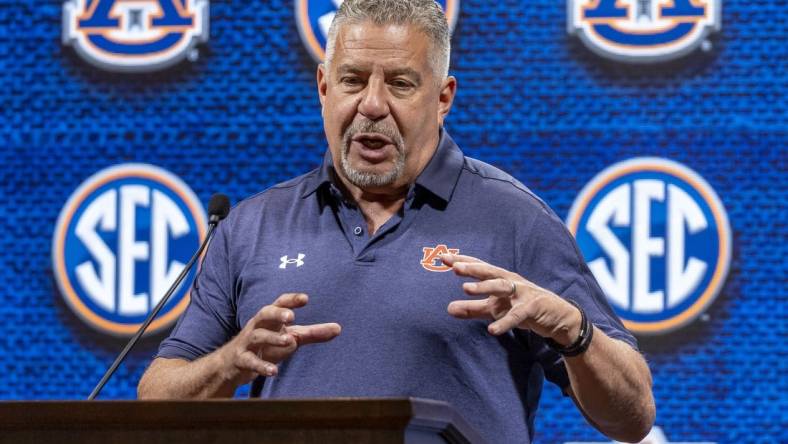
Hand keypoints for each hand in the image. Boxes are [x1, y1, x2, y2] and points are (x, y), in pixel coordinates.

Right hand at [217, 293, 340, 385]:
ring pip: (257, 336)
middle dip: (277, 313)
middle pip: (264, 313)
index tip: (305, 299)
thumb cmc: (266, 347)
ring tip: (289, 341)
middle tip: (291, 316)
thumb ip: (312, 333)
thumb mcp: (290, 338)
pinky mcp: (240, 360)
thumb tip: (338, 328)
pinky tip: (274, 371)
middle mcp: (257, 326)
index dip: (291, 300)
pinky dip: (261, 366)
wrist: (231, 365)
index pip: (279, 303)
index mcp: (270, 318)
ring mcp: (247, 343)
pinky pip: (249, 361)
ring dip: (273, 338)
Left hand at [441, 254, 581, 344]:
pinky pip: (517, 314)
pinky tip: (492, 330)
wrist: (556, 318)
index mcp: (500, 278)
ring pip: (502, 286)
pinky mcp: (533, 307)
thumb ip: (473, 308)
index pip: (479, 267)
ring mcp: (522, 293)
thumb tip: (448, 309)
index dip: (462, 261)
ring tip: (465, 289)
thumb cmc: (522, 308)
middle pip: (489, 271)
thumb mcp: (495, 309)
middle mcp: (510, 281)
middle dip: (472, 268)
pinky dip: (505, 321)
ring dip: (484, 287)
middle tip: (454, 267)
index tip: (442, 257)